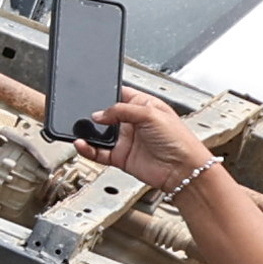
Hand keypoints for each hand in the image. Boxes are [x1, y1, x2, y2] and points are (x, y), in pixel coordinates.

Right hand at [83, 90, 221, 195]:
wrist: (182, 170)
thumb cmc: (178, 140)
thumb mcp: (150, 113)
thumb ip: (122, 110)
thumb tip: (99, 114)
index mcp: (144, 105)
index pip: (120, 94)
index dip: (107, 93)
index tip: (93, 93)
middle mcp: (133, 122)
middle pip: (106, 114)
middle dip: (94, 114)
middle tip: (84, 113)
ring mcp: (126, 140)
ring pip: (100, 134)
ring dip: (88, 132)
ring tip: (80, 129)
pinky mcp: (121, 157)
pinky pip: (98, 152)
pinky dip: (88, 149)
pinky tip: (82, 144)